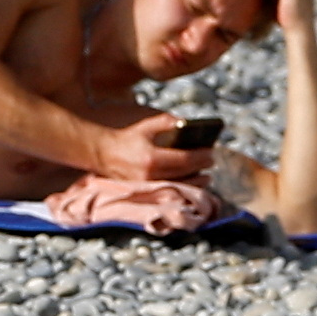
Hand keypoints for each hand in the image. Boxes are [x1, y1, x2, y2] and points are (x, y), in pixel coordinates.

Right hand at [94, 112, 217, 183]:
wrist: (104, 154)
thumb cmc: (127, 138)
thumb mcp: (146, 126)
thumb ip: (167, 122)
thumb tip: (186, 123)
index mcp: (152, 158)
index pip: (185, 160)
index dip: (201, 157)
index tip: (212, 153)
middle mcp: (150, 175)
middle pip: (185, 175)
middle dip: (202, 170)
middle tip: (212, 162)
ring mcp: (148, 187)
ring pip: (179, 188)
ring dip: (196, 183)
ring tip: (206, 176)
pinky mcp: (146, 193)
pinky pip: (170, 192)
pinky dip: (183, 188)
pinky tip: (192, 184)